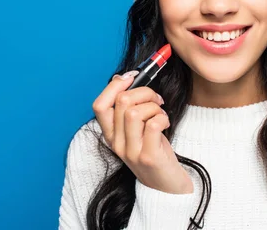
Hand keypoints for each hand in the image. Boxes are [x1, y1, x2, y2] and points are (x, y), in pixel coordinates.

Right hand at [92, 70, 193, 193]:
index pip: (99, 105)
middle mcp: (116, 143)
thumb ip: (128, 108)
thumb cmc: (153, 152)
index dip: (114, 86)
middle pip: (121, 102)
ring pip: (135, 112)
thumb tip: (123, 78)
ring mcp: (131, 151)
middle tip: (156, 99)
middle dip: (144, 91)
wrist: (166, 188)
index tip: (131, 78)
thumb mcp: (135, 130)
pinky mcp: (148, 157)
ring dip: (153, 106)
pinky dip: (162, 117)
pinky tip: (165, 123)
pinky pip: (152, 124)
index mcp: (110, 134)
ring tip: (161, 113)